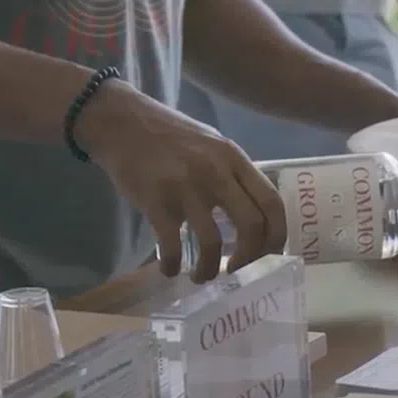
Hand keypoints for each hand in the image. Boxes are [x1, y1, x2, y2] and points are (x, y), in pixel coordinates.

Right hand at [75, 81, 286, 283]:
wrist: (120, 121)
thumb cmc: (169, 137)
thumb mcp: (213, 146)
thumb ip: (234, 175)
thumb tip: (254, 215)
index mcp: (235, 159)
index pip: (272, 202)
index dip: (277, 235)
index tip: (270, 255)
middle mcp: (216, 172)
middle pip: (252, 225)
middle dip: (251, 258)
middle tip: (237, 270)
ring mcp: (185, 186)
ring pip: (212, 242)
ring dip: (208, 269)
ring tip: (201, 276)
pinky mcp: (155, 201)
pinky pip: (171, 246)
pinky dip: (172, 266)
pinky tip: (169, 270)